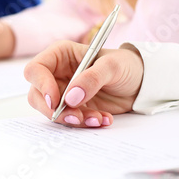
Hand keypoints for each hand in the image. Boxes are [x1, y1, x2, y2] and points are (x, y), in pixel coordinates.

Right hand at [24, 41, 143, 127]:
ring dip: (72, 119)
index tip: (55, 101)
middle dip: (54, 110)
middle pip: (37, 95)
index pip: (35, 70)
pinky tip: (102, 118)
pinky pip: (70, 120)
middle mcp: (57, 74)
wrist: (142, 83)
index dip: (41, 85)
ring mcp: (64, 92)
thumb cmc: (125, 65)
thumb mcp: (112, 66)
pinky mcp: (74, 108)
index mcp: (60, 55)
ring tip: (96, 118)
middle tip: (75, 117)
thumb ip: (91, 78)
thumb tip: (70, 97)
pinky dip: (85, 123)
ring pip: (52, 111)